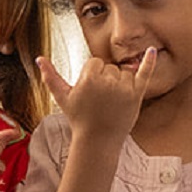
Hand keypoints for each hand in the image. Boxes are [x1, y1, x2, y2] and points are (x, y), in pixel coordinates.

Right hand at [39, 50, 155, 143]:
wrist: (98, 141)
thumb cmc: (79, 119)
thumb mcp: (62, 97)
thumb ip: (50, 76)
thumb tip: (39, 58)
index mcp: (89, 78)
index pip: (95, 63)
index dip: (92, 76)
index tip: (90, 93)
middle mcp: (108, 81)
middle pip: (110, 67)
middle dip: (106, 80)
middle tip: (101, 100)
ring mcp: (124, 88)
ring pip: (124, 72)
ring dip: (120, 82)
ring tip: (112, 101)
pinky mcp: (137, 95)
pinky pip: (144, 73)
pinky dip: (149, 62)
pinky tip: (152, 50)